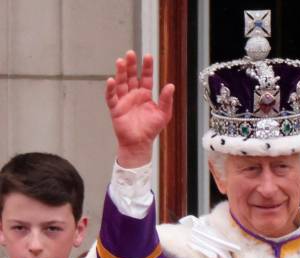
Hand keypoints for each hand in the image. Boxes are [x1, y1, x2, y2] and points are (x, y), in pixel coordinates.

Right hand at [105, 50, 174, 167]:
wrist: (139, 143)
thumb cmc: (151, 129)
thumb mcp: (163, 114)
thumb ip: (166, 100)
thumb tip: (171, 86)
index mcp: (145, 95)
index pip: (145, 77)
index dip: (146, 67)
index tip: (148, 56)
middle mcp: (133, 95)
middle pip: (131, 76)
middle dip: (131, 65)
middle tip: (131, 54)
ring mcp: (123, 100)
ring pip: (121, 83)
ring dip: (120, 72)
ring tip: (120, 61)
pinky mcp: (115, 108)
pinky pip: (111, 97)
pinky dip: (110, 89)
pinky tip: (111, 80)